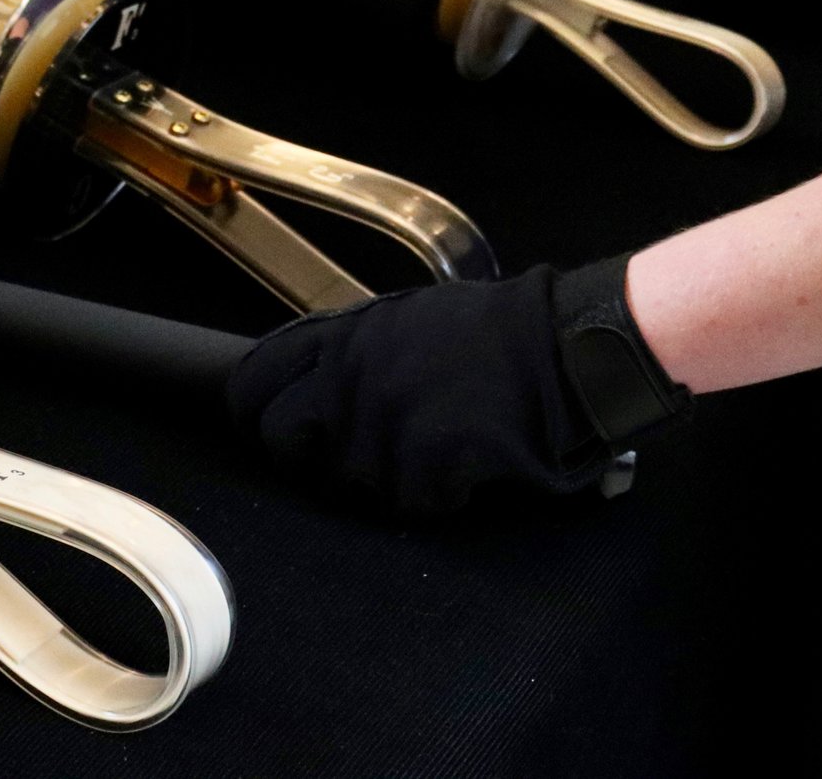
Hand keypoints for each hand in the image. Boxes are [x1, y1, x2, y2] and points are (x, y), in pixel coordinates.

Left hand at [228, 257, 689, 515]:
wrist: (569, 348)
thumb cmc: (497, 335)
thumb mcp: (405, 320)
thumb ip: (347, 353)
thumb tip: (299, 391)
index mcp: (341, 336)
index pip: (251, 385)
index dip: (258, 415)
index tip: (278, 429)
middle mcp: (349, 375)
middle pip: (282, 442)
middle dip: (313, 458)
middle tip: (359, 454)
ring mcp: (383, 419)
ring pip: (349, 483)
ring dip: (388, 478)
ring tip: (433, 447)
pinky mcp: (425, 461)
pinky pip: (408, 502)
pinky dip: (437, 495)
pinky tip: (465, 465)